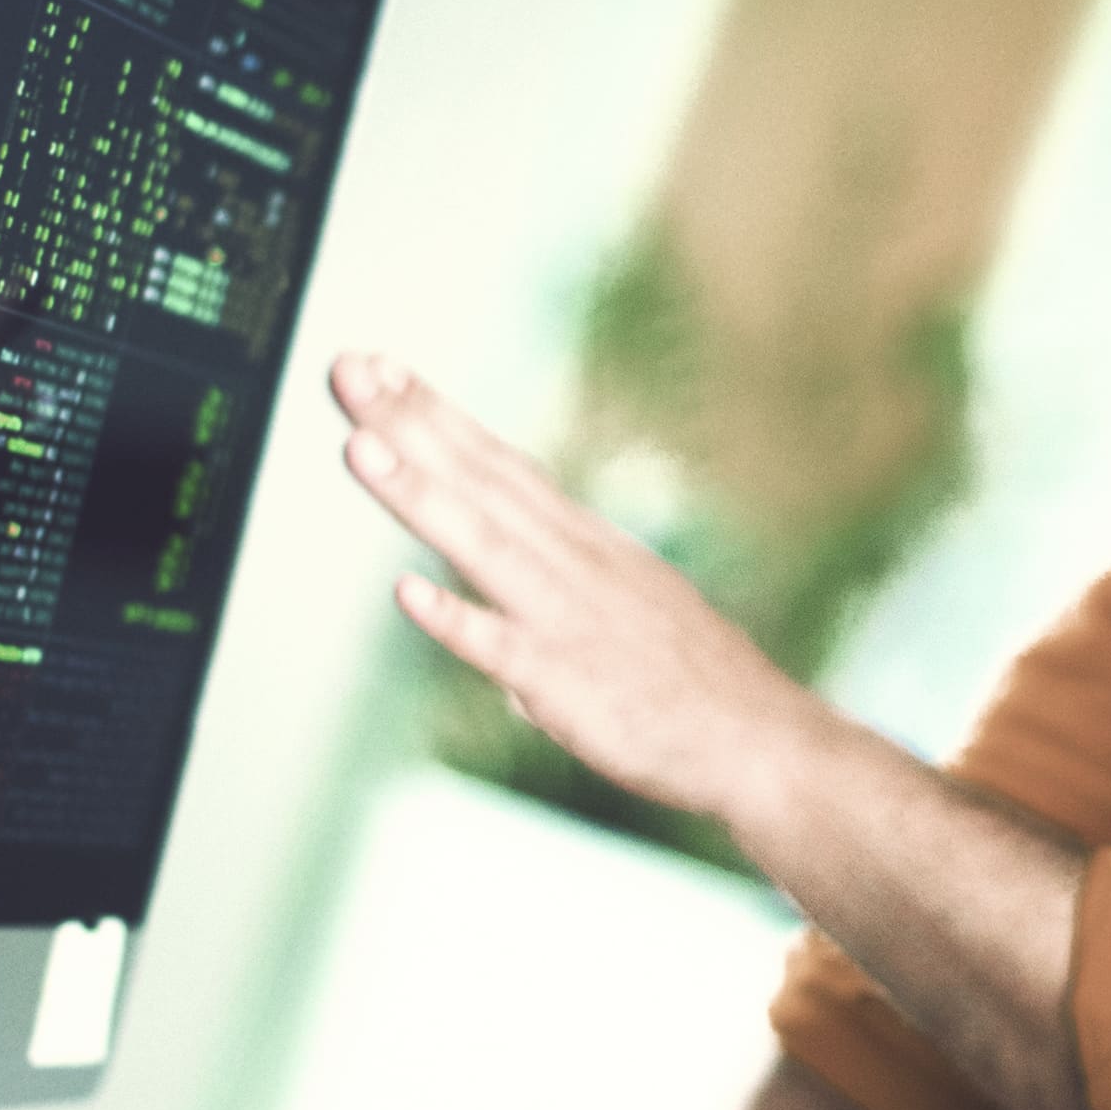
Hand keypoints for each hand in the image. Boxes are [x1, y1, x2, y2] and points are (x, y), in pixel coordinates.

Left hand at [332, 351, 834, 818]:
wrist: (761, 743)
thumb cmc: (694, 683)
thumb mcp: (630, 603)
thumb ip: (559, 589)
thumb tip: (500, 600)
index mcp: (585, 542)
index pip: (498, 464)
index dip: (437, 414)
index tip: (383, 366)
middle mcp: (573, 564)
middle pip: (480, 481)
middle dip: (411, 423)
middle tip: (349, 369)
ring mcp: (568, 619)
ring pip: (483, 545)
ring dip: (421, 495)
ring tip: (361, 445)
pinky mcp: (567, 682)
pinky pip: (502, 649)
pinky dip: (455, 620)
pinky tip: (406, 593)